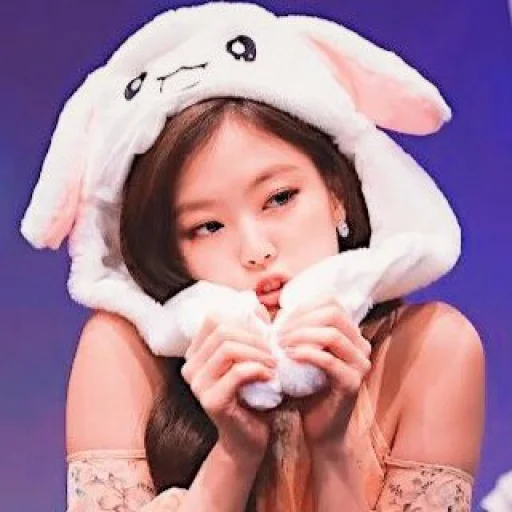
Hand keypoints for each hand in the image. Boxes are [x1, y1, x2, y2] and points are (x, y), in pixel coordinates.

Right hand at [180, 305, 275, 463]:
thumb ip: (251, 332)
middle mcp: (191, 366)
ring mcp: (198, 385)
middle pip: (222, 330)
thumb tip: (256, 305)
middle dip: (255, 336)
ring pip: (228, 347)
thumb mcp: (252, 357)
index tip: (265, 333)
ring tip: (274, 363)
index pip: (214, 317)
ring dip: (258, 352)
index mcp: (196, 352)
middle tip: (274, 351)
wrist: (252, 439)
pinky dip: (258, 369)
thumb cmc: (254, 395)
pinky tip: (270, 376)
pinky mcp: (211, 401)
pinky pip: (237, 372)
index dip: (243, 319)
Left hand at [275, 297, 371, 448]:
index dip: (303, 306)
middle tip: (277, 333)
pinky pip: (328, 361)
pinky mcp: (352, 384)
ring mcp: (360, 365)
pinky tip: (289, 356)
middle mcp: (361, 346)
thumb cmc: (306, 390)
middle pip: (333, 313)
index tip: (280, 320)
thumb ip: (294, 330)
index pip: (331, 302)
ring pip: (332, 334)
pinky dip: (306, 354)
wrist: (319, 430)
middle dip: (299, 320)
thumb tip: (264, 307)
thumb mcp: (301, 353)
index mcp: (351, 334)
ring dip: (301, 335)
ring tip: (280, 344)